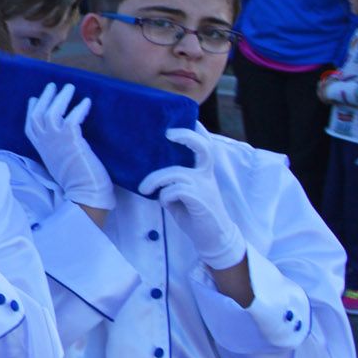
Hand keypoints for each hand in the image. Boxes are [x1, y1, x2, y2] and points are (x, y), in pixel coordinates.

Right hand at [24, 83, 111, 210]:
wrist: (84, 192)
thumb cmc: (74, 179)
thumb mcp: (57, 159)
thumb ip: (55, 145)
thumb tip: (58, 131)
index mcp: (39, 147)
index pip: (30, 123)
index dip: (32, 109)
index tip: (35, 98)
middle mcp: (44, 141)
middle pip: (39, 113)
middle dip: (45, 98)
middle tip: (53, 85)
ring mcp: (56, 139)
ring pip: (53, 112)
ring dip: (61, 98)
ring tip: (70, 87)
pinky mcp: (72, 139)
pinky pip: (73, 118)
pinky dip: (80, 108)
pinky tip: (86, 102)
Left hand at [139, 128, 245, 269]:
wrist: (213, 238)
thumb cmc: (194, 214)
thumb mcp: (181, 193)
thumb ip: (171, 181)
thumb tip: (149, 171)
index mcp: (202, 171)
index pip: (204, 145)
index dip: (195, 131)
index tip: (182, 119)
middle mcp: (206, 176)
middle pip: (202, 147)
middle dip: (186, 136)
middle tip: (168, 134)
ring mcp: (204, 187)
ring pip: (176, 173)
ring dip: (155, 180)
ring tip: (144, 189)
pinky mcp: (201, 200)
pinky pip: (176, 190)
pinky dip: (165, 195)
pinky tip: (164, 203)